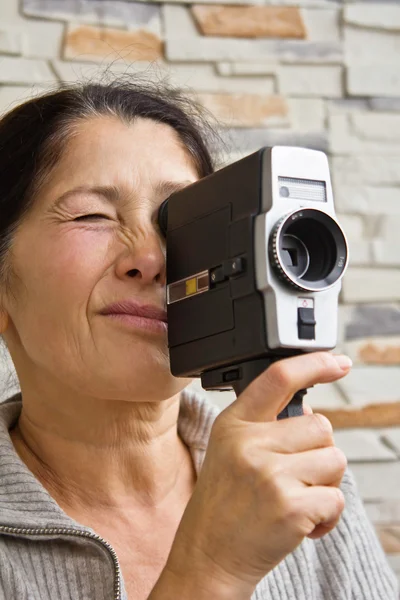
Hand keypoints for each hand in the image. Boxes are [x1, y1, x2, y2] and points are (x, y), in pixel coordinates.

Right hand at [167, 352, 350, 595]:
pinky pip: (337, 497)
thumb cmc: (224, 503)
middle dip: (318, 453)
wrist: (209, 555)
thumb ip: (265, 426)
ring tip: (294, 498)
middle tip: (292, 477)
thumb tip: (312, 411)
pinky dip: (327, 515)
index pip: (278, 378)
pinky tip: (301, 523)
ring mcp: (269, 473)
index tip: (337, 363)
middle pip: (321, 426)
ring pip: (334, 459)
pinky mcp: (289, 505)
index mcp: (234, 423)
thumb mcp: (230, 450)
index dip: (313, 364)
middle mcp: (249, 443)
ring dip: (325, 484)